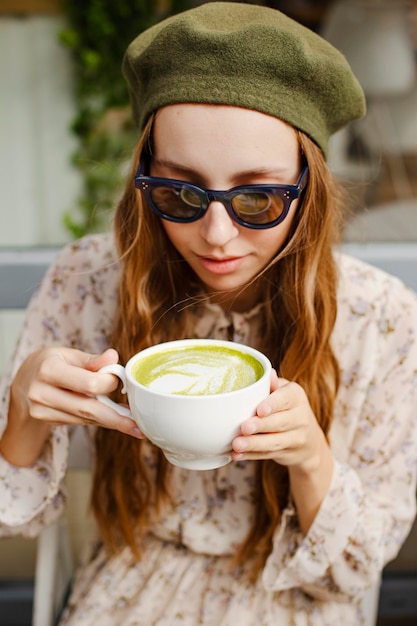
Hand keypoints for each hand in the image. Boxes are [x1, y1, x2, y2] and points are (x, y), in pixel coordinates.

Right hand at [10, 347, 142, 437]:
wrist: (24, 381)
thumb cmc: (51, 363)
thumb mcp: (69, 354)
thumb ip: (92, 360)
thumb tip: (114, 356)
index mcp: (49, 369)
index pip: (88, 383)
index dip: (109, 383)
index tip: (120, 380)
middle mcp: (42, 392)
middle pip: (87, 408)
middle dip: (115, 418)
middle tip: (137, 425)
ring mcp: (42, 409)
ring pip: (84, 419)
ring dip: (110, 421)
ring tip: (131, 423)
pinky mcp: (46, 420)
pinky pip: (78, 422)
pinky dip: (97, 420)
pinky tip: (111, 419)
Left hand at [231, 370, 325, 470]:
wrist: (309, 440)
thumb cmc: (288, 408)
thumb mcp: (284, 392)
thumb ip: (273, 385)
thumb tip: (268, 373)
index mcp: (297, 396)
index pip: (285, 399)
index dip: (272, 404)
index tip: (259, 410)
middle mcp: (301, 417)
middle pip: (279, 422)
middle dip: (261, 426)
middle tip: (244, 427)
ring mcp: (297, 437)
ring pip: (274, 441)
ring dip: (254, 444)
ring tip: (237, 444)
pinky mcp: (288, 453)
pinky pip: (268, 454)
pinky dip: (252, 455)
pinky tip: (237, 455)